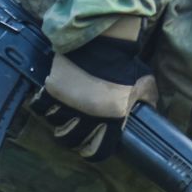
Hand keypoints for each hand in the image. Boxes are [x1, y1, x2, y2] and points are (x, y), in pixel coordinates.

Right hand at [33, 29, 154, 159]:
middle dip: (73, 138)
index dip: (95, 150)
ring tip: (63, 112)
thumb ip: (147, 99)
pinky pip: (40, 107)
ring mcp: (67, 105)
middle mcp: (86, 118)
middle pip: (70, 141)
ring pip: (55, 125)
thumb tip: (151, 109)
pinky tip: (50, 100)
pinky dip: (43, 105)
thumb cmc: (124, 63)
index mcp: (110, 120)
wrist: (102, 40)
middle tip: (75, 129)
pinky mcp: (52, 90)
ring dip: (59, 120)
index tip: (93, 143)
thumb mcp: (143, 83)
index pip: (97, 152)